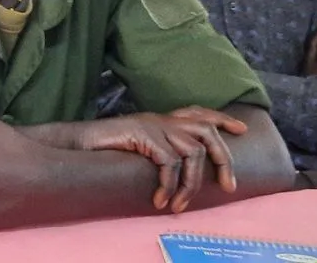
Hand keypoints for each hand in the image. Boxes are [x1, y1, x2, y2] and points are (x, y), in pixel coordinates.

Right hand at [74, 110, 244, 212]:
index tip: (241, 129)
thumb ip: (156, 151)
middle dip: (223, 159)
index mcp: (160, 119)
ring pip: (193, 151)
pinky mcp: (143, 135)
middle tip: (227, 186)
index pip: (198, 112)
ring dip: (191, 184)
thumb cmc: (102, 150)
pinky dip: (169, 185)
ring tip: (180, 204)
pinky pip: (170, 162)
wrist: (75, 143)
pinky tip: (161, 200)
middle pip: (206, 131)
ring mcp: (152, 125)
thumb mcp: (136, 148)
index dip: (222, 119)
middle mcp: (160, 119)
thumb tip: (176, 172)